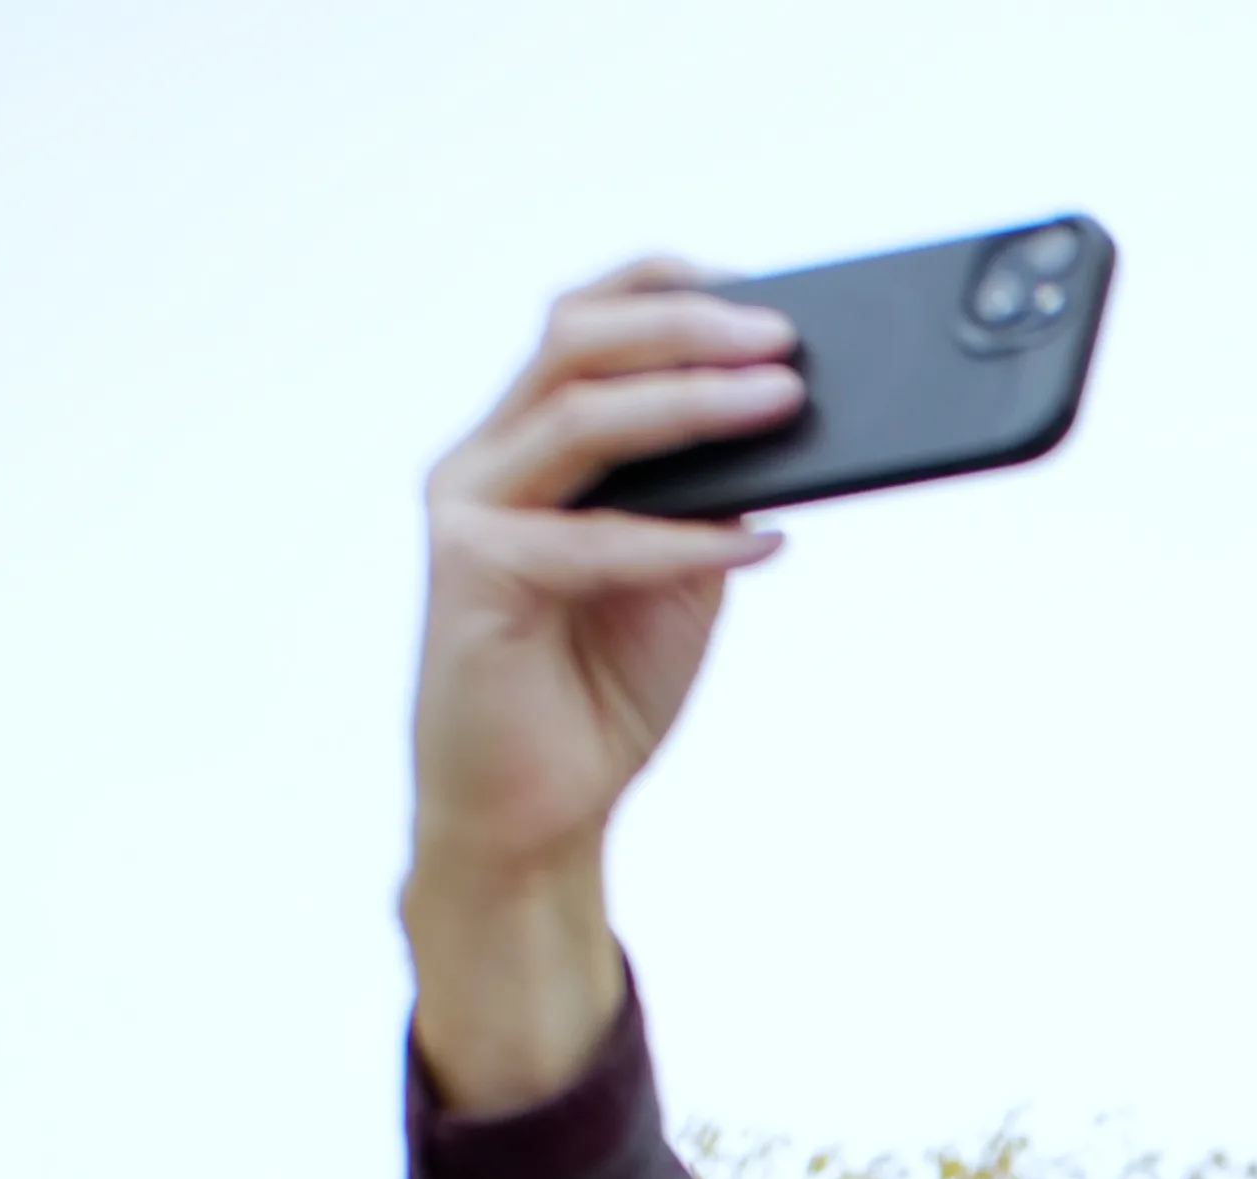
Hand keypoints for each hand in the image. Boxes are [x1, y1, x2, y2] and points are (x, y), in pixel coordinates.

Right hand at [405, 262, 805, 1112]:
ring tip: (781, 400)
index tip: (761, 289)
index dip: (665, 288)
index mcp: (529, 443)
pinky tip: (761, 542)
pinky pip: (591, 541)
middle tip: (783, 335)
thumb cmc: (598, 688)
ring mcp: (471, 513)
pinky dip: (682, 540)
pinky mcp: (475, 579)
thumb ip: (707, 502)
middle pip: (577, 343)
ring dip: (690, 404)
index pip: (585, 325)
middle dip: (686, 327)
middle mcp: (487, 461)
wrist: (533, 812)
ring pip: (577, 417)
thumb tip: (785, 430)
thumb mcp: (678, 576)